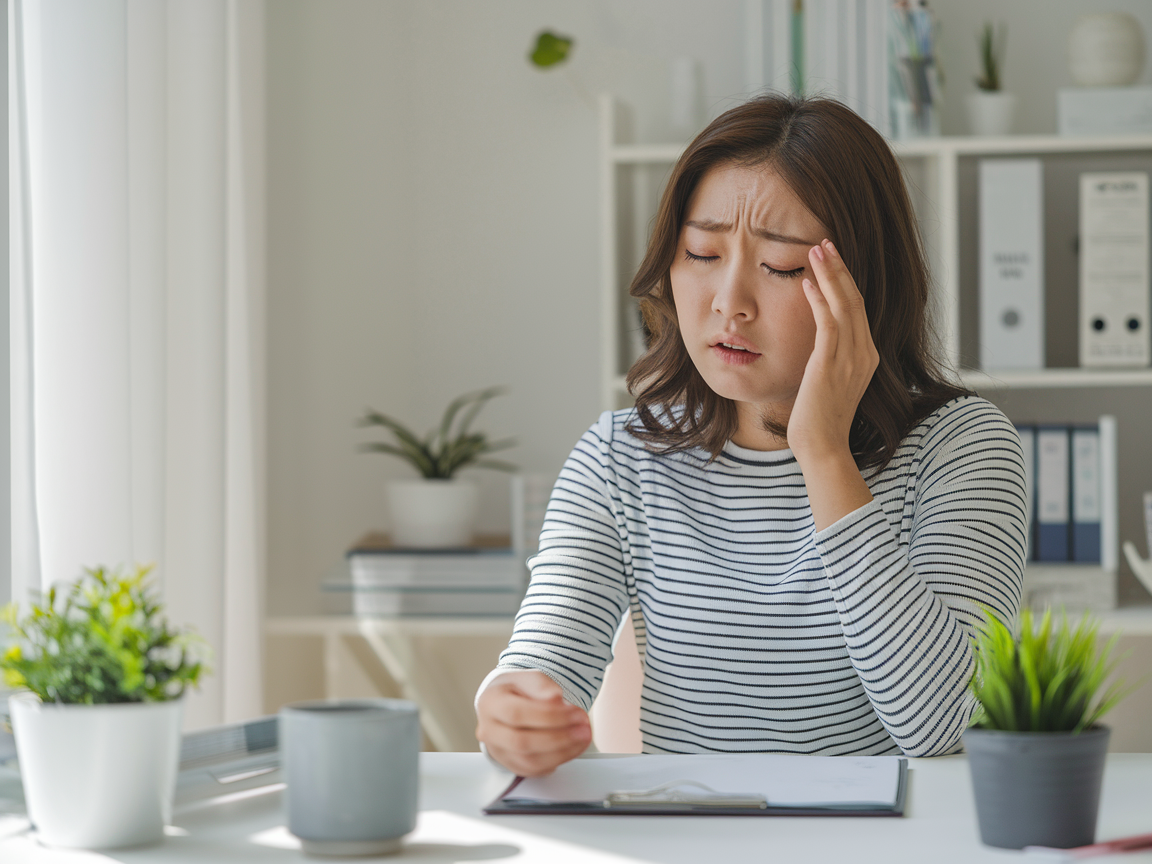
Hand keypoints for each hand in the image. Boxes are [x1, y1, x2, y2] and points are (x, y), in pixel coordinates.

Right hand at [475, 670, 591, 776]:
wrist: (506, 702)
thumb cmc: (517, 689)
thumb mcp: (529, 677)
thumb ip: (542, 685)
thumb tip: (555, 698)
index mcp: (490, 703)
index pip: (517, 714)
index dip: (549, 716)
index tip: (575, 712)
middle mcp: (489, 731)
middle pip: (522, 743)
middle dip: (559, 738)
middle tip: (584, 729)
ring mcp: (498, 751)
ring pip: (529, 762)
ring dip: (562, 753)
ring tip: (583, 738)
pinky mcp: (511, 765)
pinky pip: (534, 771)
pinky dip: (557, 761)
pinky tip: (573, 748)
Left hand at [787, 239, 878, 464]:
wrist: (823, 446)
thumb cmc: (820, 419)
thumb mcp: (829, 382)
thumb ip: (829, 358)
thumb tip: (818, 342)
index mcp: (867, 356)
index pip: (858, 309)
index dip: (846, 281)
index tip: (832, 259)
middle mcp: (865, 353)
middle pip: (856, 299)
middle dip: (840, 268)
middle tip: (825, 242)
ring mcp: (851, 359)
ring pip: (845, 305)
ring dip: (830, 275)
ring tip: (816, 251)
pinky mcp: (831, 364)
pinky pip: (829, 323)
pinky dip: (820, 300)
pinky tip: (807, 284)